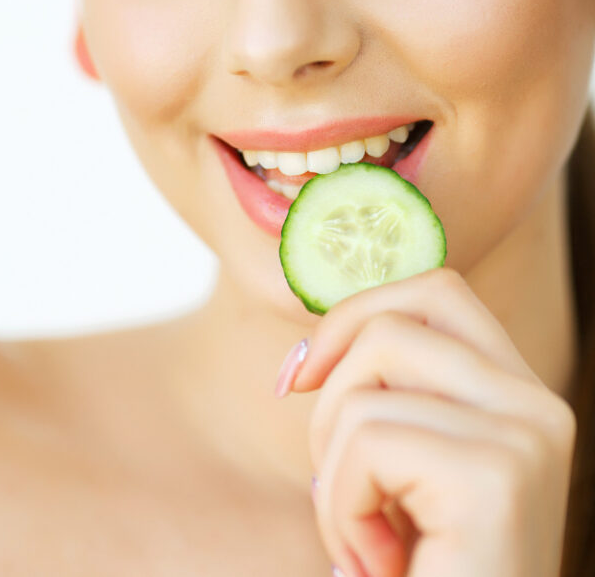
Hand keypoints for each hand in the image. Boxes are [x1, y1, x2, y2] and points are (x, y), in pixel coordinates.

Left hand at [291, 267, 576, 576]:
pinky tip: (380, 562)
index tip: (301, 374)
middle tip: (344, 485)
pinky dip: (343, 508)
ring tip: (367, 540)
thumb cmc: (419, 569)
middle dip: (330, 401)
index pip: (435, 289)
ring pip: (364, 389)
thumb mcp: (399, 468)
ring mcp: (526, 436)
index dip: (355, 314)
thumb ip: (385, 396)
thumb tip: (308, 353)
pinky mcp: (497, 476)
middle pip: (391, 326)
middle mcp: (537, 404)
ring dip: (333, 472)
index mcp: (516, 392)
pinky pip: (366, 443)